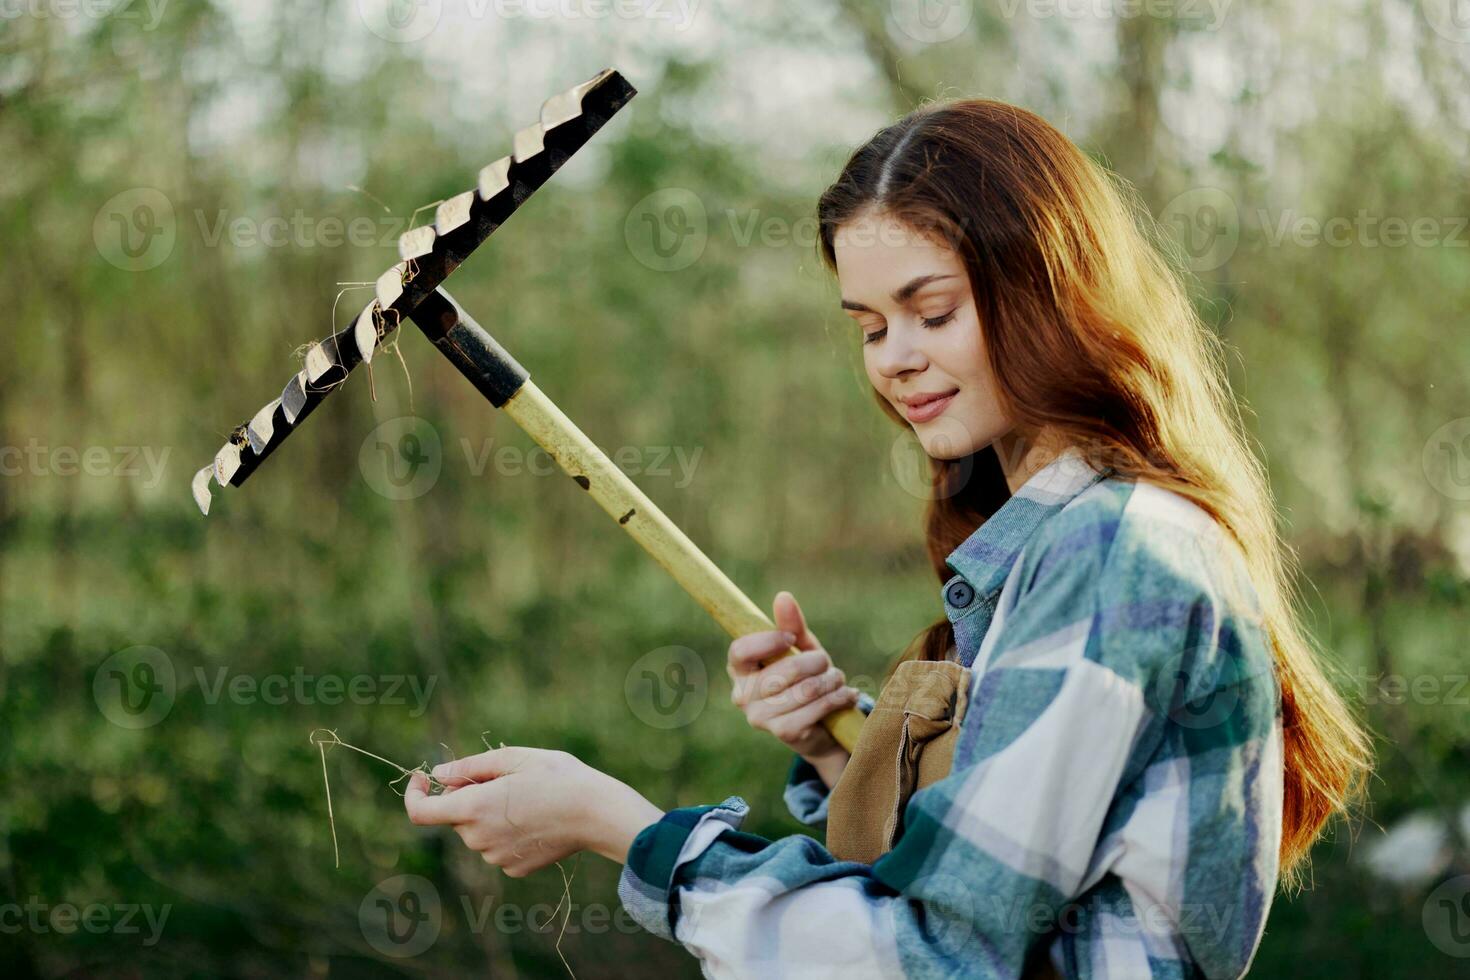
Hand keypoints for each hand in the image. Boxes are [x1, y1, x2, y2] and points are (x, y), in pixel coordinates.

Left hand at [403, 747, 663, 875]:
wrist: (597, 813)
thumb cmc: (558, 777)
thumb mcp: (514, 758)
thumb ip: (469, 767)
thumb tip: (439, 774)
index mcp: (473, 809)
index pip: (420, 812)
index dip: (415, 794)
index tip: (424, 777)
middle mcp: (479, 839)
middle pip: (457, 816)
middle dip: (467, 795)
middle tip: (503, 778)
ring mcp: (496, 857)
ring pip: (478, 831)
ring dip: (489, 813)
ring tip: (527, 796)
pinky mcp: (514, 868)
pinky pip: (498, 846)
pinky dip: (507, 831)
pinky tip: (537, 818)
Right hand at [727, 591, 856, 786]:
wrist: (821, 726)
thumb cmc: (805, 679)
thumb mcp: (800, 649)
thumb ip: (791, 625)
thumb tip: (783, 596)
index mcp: (739, 669)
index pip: (740, 650)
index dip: (768, 641)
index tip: (791, 638)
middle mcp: (742, 695)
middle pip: (784, 669)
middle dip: (816, 662)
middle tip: (826, 663)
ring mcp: (760, 718)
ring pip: (806, 690)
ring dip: (832, 680)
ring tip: (838, 679)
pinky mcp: (784, 733)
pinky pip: (816, 708)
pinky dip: (838, 697)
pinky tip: (846, 695)